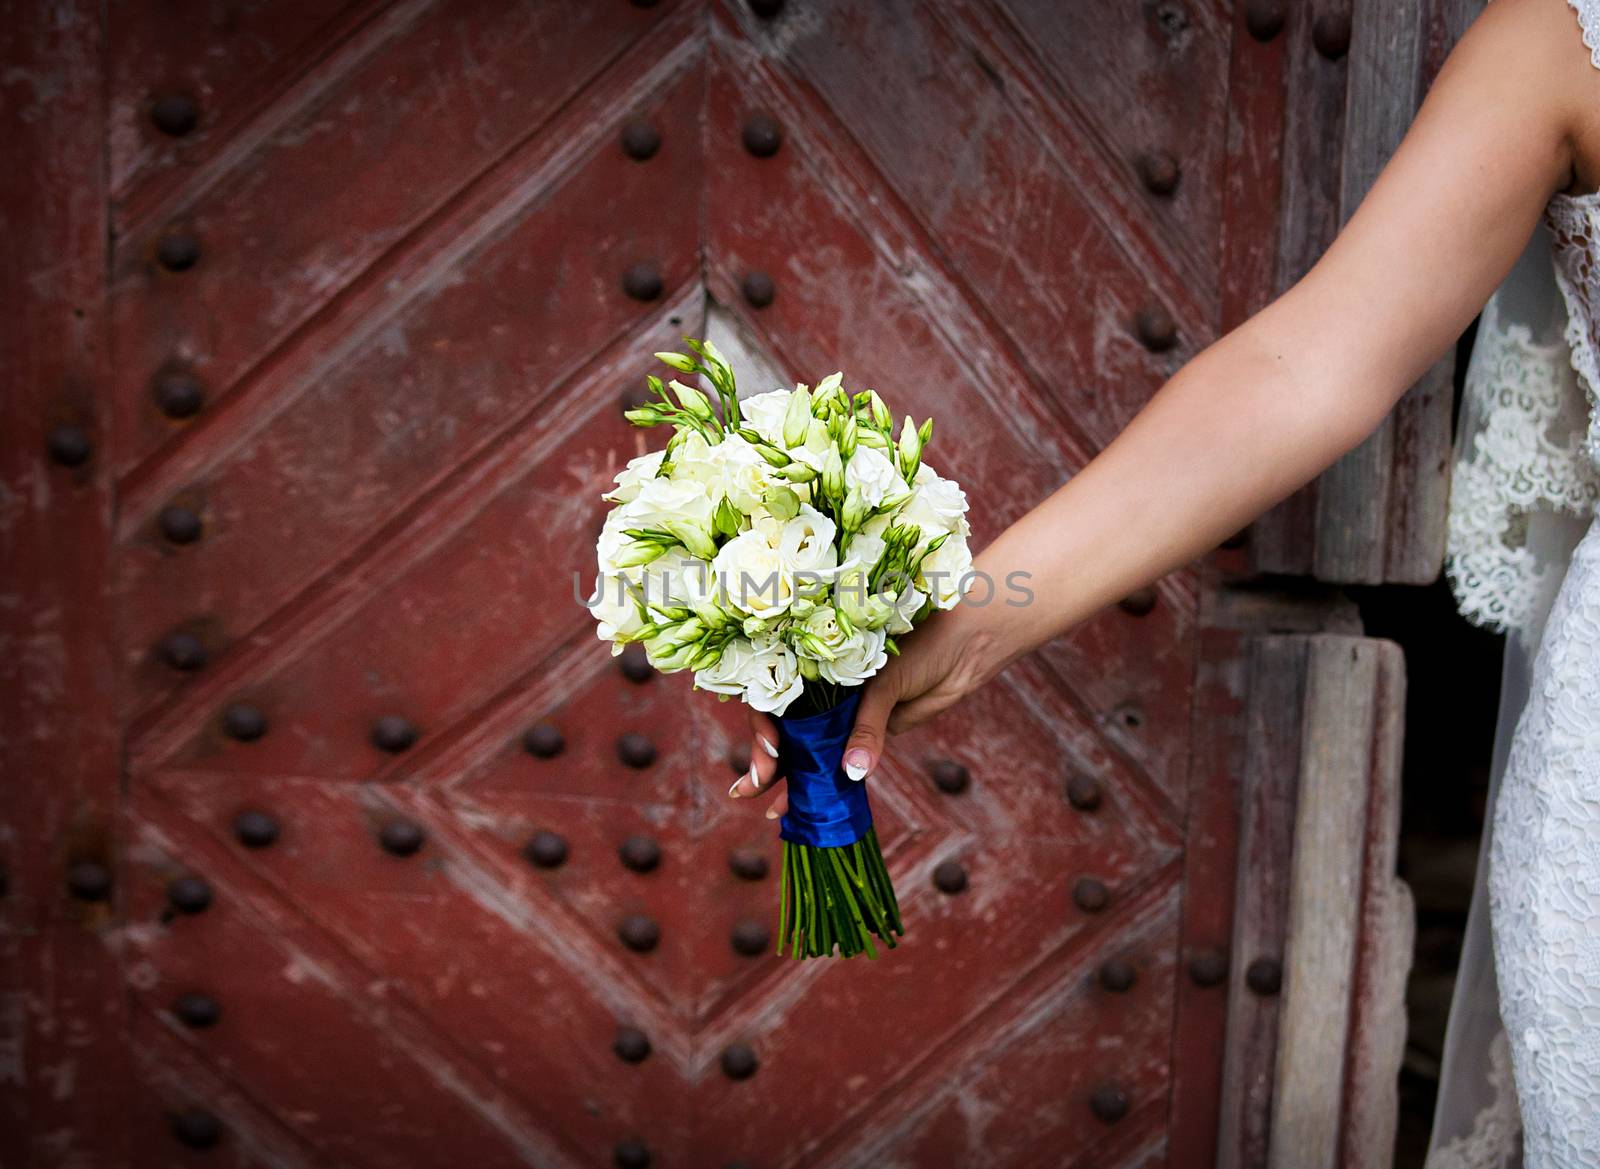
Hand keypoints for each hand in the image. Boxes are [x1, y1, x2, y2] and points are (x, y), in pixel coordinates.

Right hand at [726, 607, 999, 816]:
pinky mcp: (870, 731)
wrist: (968, 644)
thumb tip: (851, 773)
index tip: (770, 753)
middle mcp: (824, 686)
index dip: (763, 727)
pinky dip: (821, 784)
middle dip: (765, 761)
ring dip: (788, 780)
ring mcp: (845, 712)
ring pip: (807, 751)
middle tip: (749, 791)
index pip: (773, 695)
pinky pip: (836, 761)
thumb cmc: (924, 643)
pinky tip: (802, 807)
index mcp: (816, 659)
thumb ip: (867, 726)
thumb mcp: (885, 682)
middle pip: (784, 729)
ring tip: (770, 811)